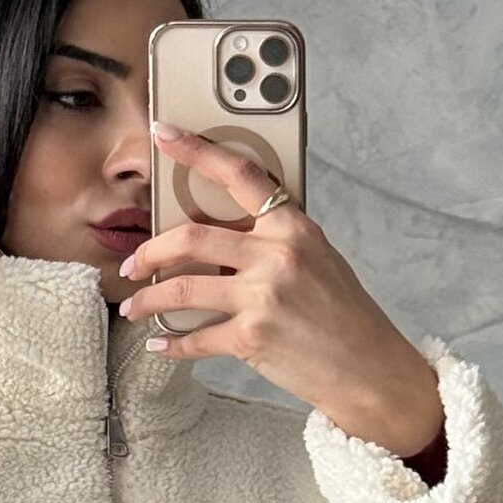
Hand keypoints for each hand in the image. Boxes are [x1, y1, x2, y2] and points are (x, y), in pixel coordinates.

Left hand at [117, 126, 444, 456]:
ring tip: (134, 307)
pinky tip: (160, 343)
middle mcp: (277, 255)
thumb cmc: (344, 315)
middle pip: (190, 238)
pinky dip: (172, 344)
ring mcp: (263, 296)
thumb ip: (274, 241)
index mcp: (293, 227)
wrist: (368, 368)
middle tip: (134, 264)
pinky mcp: (252, 337)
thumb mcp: (318, 260)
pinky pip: (195, 338)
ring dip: (147, 300)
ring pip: (181, 289)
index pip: (239, 174)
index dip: (195, 150)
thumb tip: (224, 236)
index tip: (163, 134)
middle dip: (150, 252)